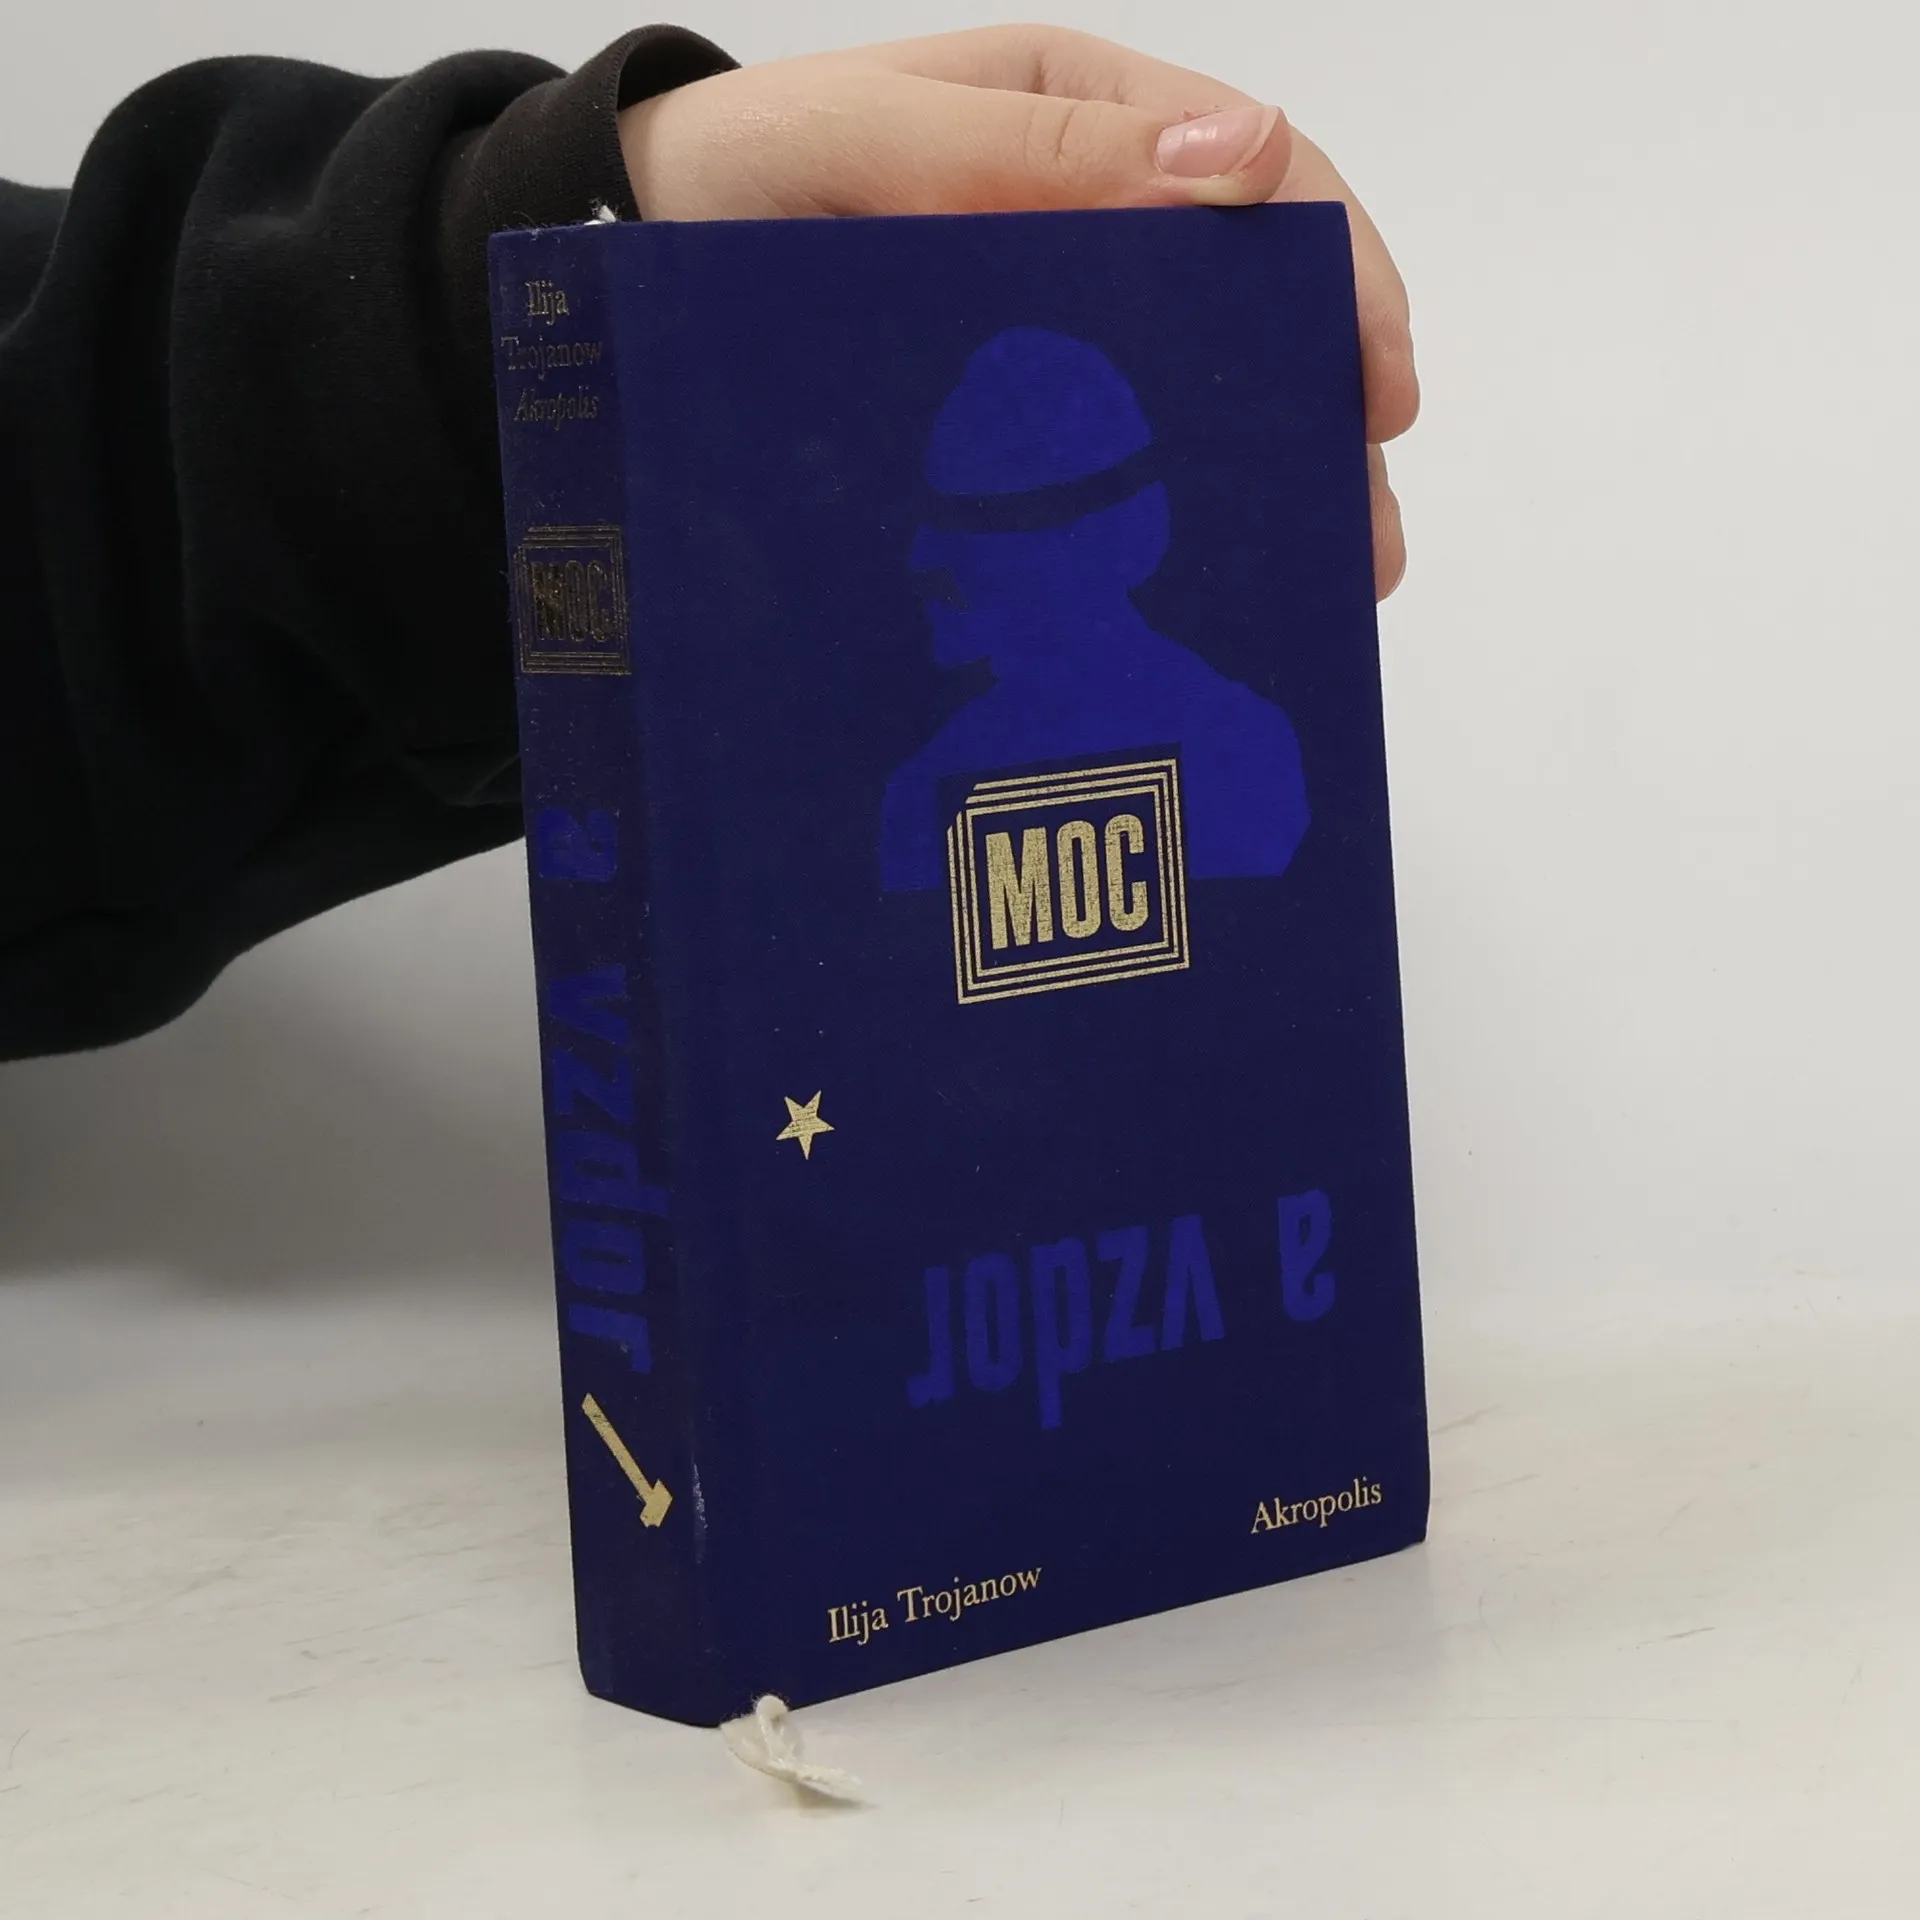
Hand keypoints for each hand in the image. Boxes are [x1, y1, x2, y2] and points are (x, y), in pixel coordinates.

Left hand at [620, 25, 1415, 598]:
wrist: (624, 269)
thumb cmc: (736, 184)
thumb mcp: (872, 140)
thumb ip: (1035, 149)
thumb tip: (1238, 167)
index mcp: (1078, 121)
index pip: (1258, 176)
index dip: (1337, 271)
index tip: (1374, 377)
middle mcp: (1084, 221)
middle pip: (1249, 299)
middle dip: (1324, 398)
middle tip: (1363, 520)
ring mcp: (1048, 327)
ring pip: (1196, 389)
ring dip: (1271, 473)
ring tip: (1324, 572)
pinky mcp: (1002, 420)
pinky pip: (1110, 459)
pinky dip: (1174, 513)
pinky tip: (1210, 574)